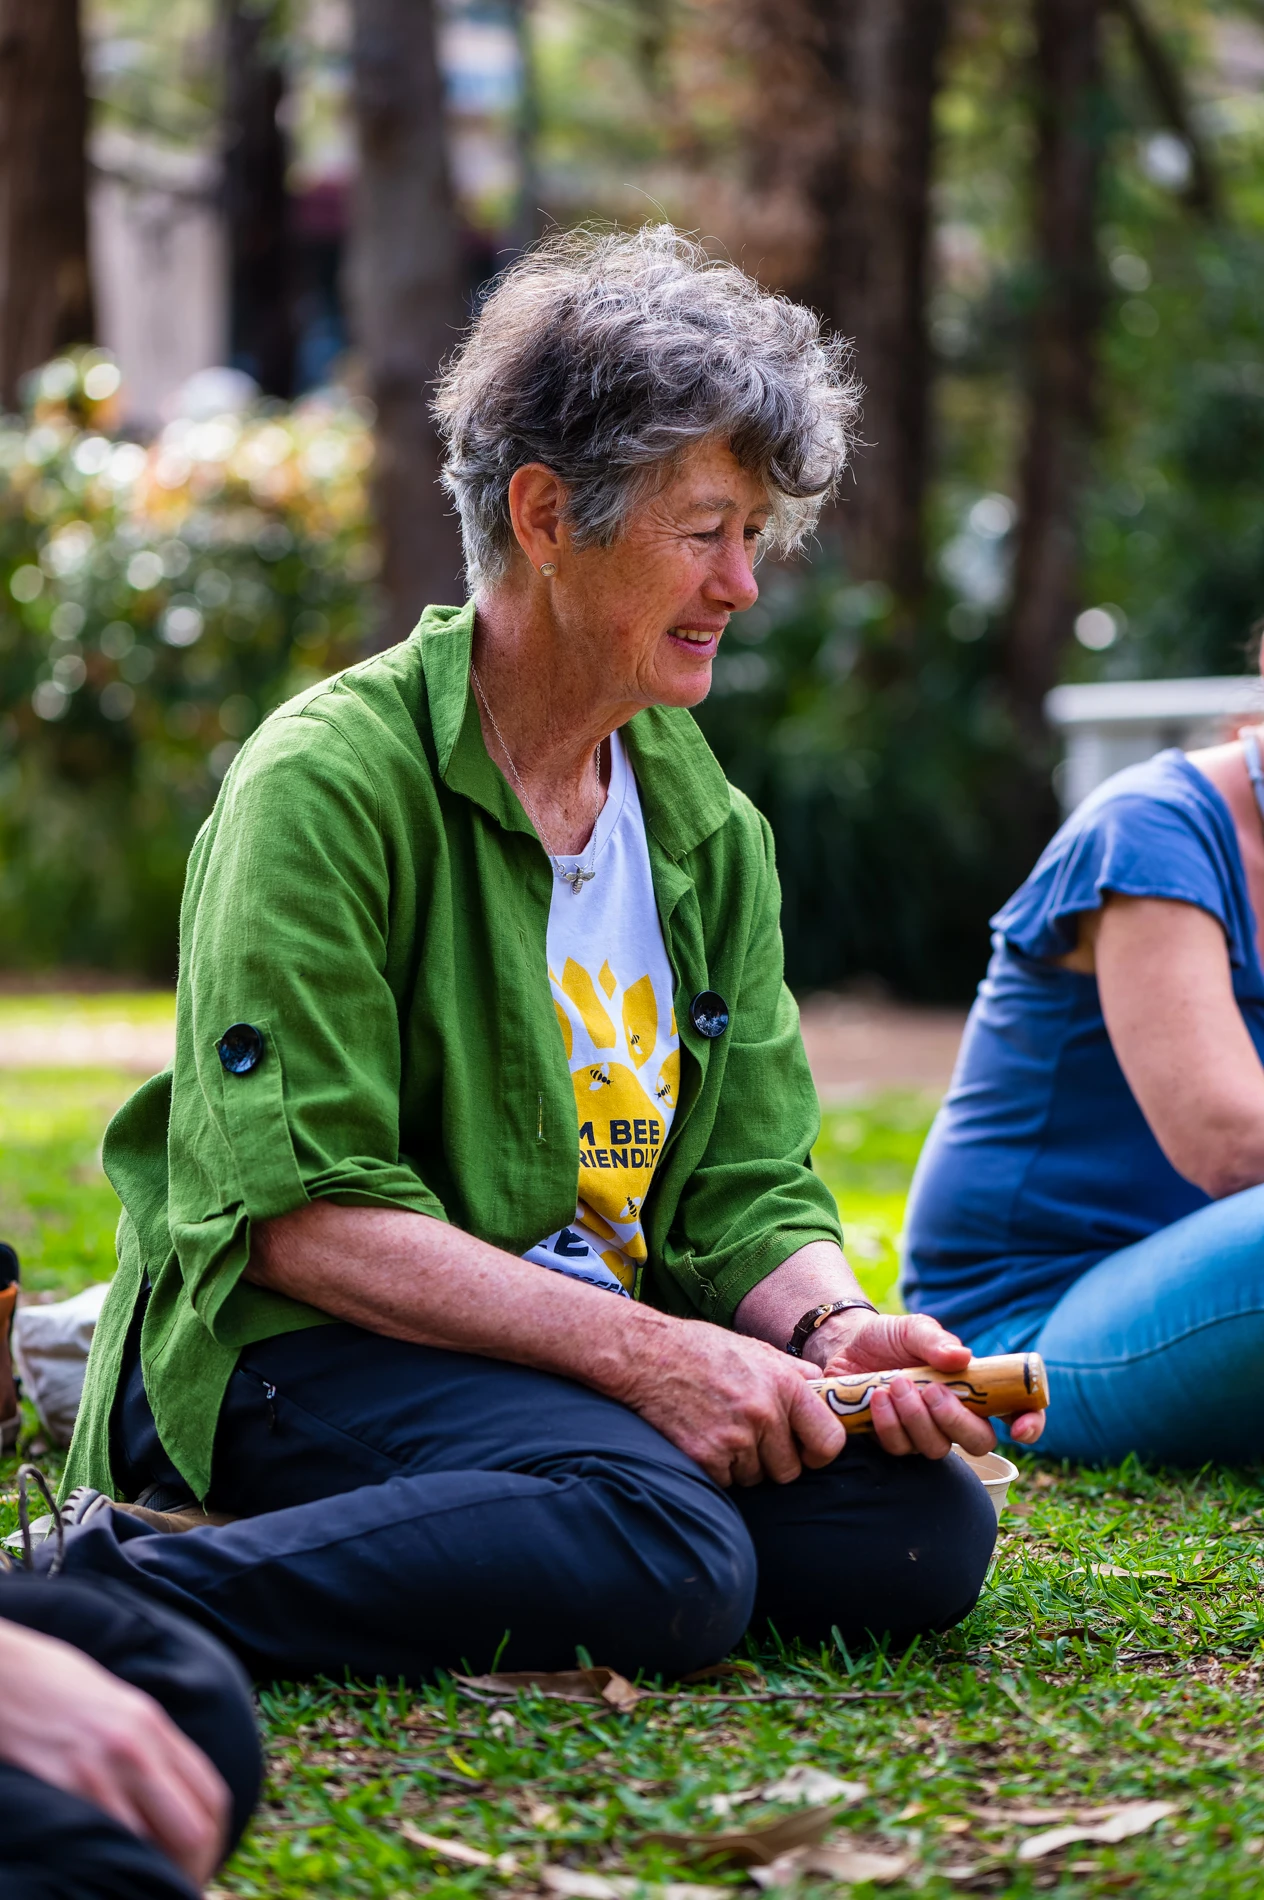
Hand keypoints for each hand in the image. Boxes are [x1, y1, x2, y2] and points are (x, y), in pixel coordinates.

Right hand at [0, 1619, 229, 1886]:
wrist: (8, 1672)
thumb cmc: (59, 1689)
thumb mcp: (119, 1708)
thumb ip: (150, 1748)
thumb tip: (175, 1796)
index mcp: (154, 1726)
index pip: (212, 1796)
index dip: (215, 1840)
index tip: (203, 1862)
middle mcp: (137, 1748)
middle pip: (193, 1829)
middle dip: (192, 1867)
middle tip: (176, 1884)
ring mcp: (101, 1770)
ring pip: (151, 1845)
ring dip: (152, 1871)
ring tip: (144, 1883)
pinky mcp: (63, 1787)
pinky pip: (103, 1840)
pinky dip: (112, 1861)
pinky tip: (107, 1868)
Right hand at [620, 1317, 846, 1487]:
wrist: (646, 1355)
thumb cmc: (702, 1350)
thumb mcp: (757, 1350)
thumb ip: (795, 1374)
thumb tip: (826, 1391)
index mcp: (785, 1385)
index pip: (829, 1441)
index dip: (819, 1452)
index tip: (807, 1451)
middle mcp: (764, 1414)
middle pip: (789, 1470)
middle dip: (773, 1461)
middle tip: (749, 1437)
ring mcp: (734, 1439)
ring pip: (755, 1478)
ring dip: (741, 1464)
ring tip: (719, 1429)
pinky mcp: (705, 1458)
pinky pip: (726, 1482)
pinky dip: (716, 1469)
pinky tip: (701, 1438)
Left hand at [807, 1310, 1045, 1459]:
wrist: (847, 1344)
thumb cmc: (891, 1338)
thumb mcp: (913, 1328)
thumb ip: (936, 1340)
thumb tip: (962, 1357)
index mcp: (975, 1388)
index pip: (1016, 1413)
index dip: (1029, 1425)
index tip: (1020, 1429)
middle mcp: (955, 1416)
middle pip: (978, 1442)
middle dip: (956, 1421)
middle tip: (932, 1391)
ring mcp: (925, 1433)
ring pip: (936, 1449)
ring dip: (917, 1419)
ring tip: (897, 1384)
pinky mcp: (894, 1441)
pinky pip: (900, 1448)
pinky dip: (889, 1424)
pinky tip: (879, 1397)